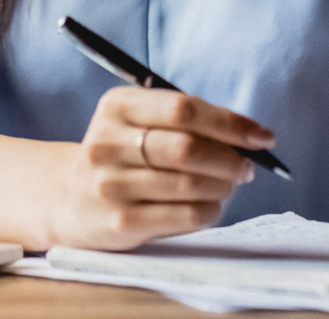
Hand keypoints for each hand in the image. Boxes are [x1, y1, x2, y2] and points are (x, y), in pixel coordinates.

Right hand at [46, 85, 273, 249]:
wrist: (67, 197)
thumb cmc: (120, 154)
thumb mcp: (137, 121)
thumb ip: (185, 120)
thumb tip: (250, 133)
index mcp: (117, 106)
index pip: (183, 108)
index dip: (230, 123)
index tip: (261, 136)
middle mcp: (108, 143)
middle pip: (187, 147)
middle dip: (230, 158)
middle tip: (247, 166)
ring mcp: (111, 184)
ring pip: (189, 185)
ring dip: (222, 186)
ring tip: (228, 185)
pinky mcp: (120, 221)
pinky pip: (184, 216)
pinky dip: (209, 210)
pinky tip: (210, 205)